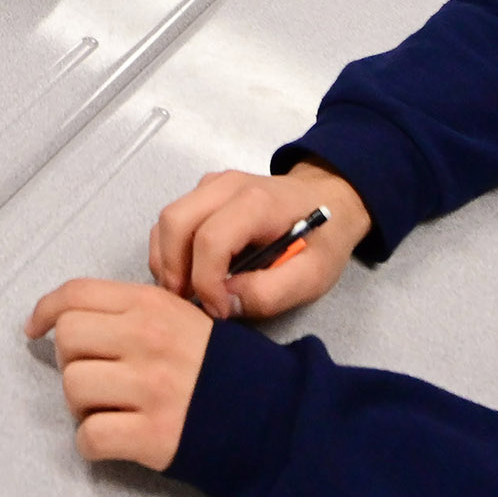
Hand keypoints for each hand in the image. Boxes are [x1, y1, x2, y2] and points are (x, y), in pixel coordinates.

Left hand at [24, 280, 211, 471]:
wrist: (272, 414)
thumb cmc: (222, 367)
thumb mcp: (184, 317)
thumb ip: (135, 310)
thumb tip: (72, 316)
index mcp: (153, 304)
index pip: (76, 294)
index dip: (45, 311)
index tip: (35, 328)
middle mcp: (147, 339)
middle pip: (67, 338)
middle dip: (71, 360)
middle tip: (95, 374)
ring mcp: (149, 387)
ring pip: (72, 386)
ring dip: (81, 404)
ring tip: (109, 407)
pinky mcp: (152, 434)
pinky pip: (90, 436)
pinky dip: (93, 442)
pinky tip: (115, 437)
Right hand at [149, 162, 368, 320]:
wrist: (330, 199)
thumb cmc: (322, 239)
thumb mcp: (312, 276)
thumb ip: (269, 294)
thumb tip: (225, 303)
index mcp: (257, 203)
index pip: (210, 241)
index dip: (206, 283)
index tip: (218, 311)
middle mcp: (227, 186)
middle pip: (175, 222)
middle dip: (172, 269)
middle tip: (186, 303)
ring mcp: (212, 185)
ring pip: (168, 220)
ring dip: (167, 260)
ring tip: (186, 292)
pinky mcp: (205, 191)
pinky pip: (173, 219)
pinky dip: (170, 249)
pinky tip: (189, 273)